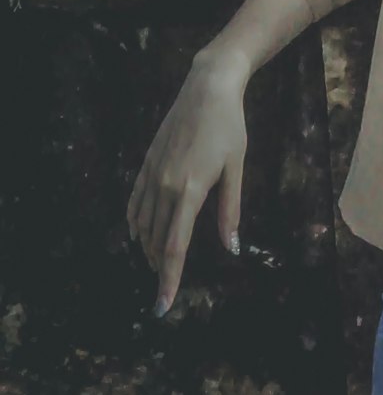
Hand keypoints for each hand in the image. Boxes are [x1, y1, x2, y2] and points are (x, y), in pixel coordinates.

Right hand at [126, 53, 247, 314]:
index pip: (175, 246)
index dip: (168, 279)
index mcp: (190, 190)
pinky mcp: (147, 163)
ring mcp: (153, 173)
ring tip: (157, 263)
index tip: (162, 306)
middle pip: (157, 241)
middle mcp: (166, 186)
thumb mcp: (236, 167)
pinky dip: (135, 222)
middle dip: (160, 267)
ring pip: (144, 225)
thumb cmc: (229, 127)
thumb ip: (230, 210)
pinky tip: (139, 233)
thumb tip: (231, 248)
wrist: (207, 88)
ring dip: (149, 248)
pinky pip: (135, 202)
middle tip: (166, 285)